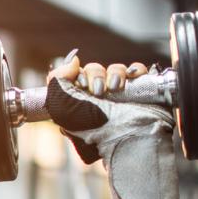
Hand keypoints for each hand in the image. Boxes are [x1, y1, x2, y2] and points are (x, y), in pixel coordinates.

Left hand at [43, 53, 178, 198]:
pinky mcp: (140, 91)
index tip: (81, 83)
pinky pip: (137, 70)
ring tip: (116, 87)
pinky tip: (133, 78)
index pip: (72, 77)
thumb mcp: (63, 109)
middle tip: (98, 91)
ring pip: (115, 68)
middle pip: (94, 70)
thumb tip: (72, 60)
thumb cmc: (96, 130)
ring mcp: (120, 94)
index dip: (75, 74)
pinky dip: (135, 70)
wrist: (129, 137)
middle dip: (95, 75)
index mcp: (78, 102)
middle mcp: (98, 98)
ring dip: (114, 72)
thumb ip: (57, 83)